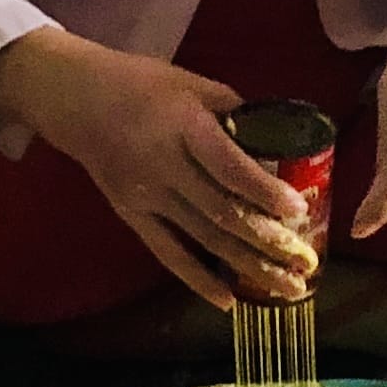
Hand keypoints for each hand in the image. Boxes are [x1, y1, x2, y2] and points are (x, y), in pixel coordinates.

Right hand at [0, 30, 317, 305]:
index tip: (299, 209)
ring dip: (247, 266)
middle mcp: (163, 165)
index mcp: (183, 126)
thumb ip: (237, 115)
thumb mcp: (195, 85)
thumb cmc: (145, 85)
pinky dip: (198, 279)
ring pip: (203, 239)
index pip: (228, 166)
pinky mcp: (131, 215)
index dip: (264, 190)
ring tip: (287, 288)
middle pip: (221, 212)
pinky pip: (167, 254)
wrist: (78, 100)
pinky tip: (229, 300)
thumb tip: (283, 145)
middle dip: (268, 241)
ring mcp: (144, 195)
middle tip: (307, 264)